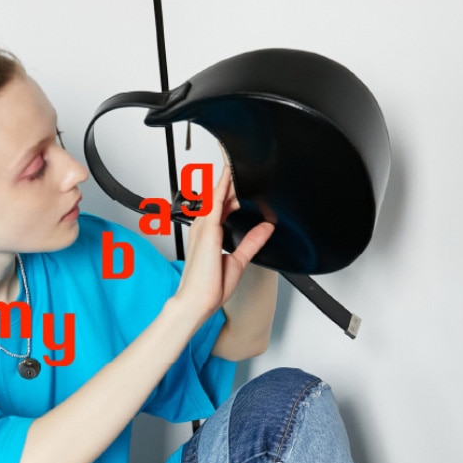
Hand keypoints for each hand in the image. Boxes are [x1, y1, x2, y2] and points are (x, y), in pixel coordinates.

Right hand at [174, 164, 274, 323]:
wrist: (197, 301)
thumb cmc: (210, 288)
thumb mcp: (238, 260)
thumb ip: (251, 242)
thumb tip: (265, 228)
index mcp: (209, 237)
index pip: (221, 207)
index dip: (230, 193)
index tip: (239, 181)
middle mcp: (204, 229)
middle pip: (219, 197)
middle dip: (229, 181)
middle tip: (238, 163)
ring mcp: (204, 227)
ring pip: (217, 195)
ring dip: (226, 178)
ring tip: (235, 160)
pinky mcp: (208, 229)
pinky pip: (216, 201)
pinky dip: (223, 186)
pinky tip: (230, 174)